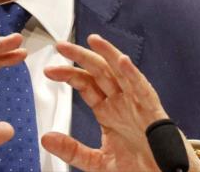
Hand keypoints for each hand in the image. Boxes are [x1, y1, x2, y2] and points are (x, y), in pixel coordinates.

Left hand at [41, 34, 199, 171]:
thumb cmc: (139, 168)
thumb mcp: (97, 162)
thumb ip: (73, 150)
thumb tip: (46, 138)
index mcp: (108, 111)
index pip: (86, 85)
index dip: (69, 75)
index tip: (49, 71)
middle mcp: (122, 103)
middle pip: (100, 72)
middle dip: (81, 57)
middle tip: (61, 46)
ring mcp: (137, 104)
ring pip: (121, 73)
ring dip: (108, 55)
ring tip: (93, 41)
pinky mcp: (152, 111)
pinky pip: (142, 89)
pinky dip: (132, 74)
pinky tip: (122, 62)